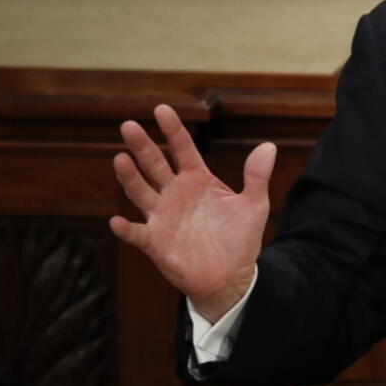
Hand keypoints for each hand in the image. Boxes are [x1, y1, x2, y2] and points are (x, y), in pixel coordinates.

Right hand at [109, 104, 274, 322]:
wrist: (231, 276)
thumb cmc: (240, 238)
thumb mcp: (254, 205)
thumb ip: (257, 176)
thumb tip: (269, 146)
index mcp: (198, 179)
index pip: (183, 149)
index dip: (173, 130)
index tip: (161, 109)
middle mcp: (175, 193)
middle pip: (155, 164)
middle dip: (142, 146)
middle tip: (128, 125)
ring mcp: (162, 216)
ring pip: (141, 192)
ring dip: (130, 177)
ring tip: (120, 158)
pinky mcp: (155, 241)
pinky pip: (137, 233)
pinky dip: (126, 228)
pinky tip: (117, 220)